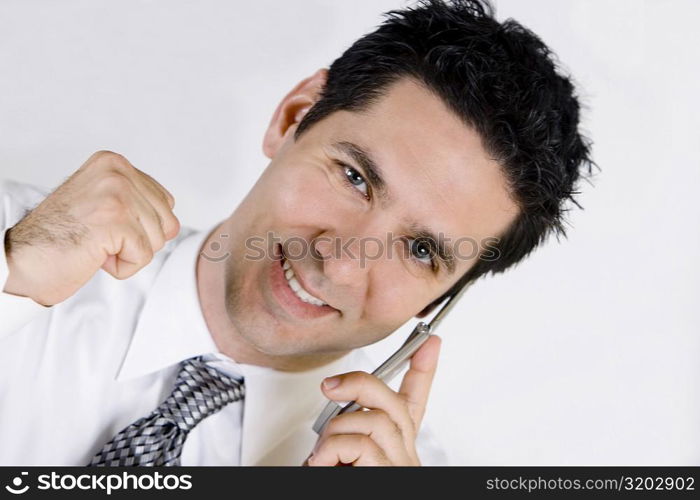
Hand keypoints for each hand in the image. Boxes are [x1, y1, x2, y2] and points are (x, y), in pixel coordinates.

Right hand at [3, 151, 179, 305]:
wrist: (23, 261)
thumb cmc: (60, 238)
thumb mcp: (102, 203)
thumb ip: (138, 201)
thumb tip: (172, 223)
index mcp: (114, 163)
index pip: (165, 202)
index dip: (140, 226)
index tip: (103, 224)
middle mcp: (116, 172)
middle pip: (167, 223)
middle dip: (138, 240)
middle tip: (99, 237)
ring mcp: (116, 194)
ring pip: (157, 240)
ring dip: (128, 253)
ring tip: (95, 244)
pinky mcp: (115, 220)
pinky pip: (143, 256)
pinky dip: (123, 266)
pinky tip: (95, 256)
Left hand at [307, 335, 440, 465]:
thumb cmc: (336, 479)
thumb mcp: (336, 451)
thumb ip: (343, 426)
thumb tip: (334, 393)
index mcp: (393, 447)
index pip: (414, 403)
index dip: (424, 370)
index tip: (429, 342)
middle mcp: (402, 456)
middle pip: (396, 403)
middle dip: (359, 384)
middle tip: (330, 386)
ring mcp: (400, 466)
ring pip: (377, 421)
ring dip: (338, 430)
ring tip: (323, 453)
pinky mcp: (390, 473)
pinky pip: (361, 444)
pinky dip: (332, 450)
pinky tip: (324, 463)